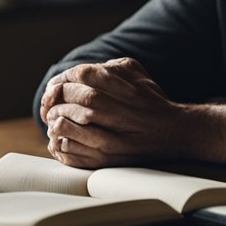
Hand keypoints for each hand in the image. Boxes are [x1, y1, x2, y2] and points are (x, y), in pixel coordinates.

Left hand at [41, 58, 181, 167]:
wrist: (173, 133)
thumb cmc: (150, 101)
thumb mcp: (136, 73)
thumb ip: (109, 66)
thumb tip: (76, 72)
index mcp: (121, 86)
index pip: (80, 74)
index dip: (63, 78)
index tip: (58, 85)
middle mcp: (115, 110)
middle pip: (71, 97)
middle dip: (56, 99)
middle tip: (51, 104)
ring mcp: (109, 137)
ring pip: (66, 124)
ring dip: (55, 120)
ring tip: (54, 120)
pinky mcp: (105, 159)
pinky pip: (70, 149)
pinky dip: (59, 142)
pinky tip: (60, 138)